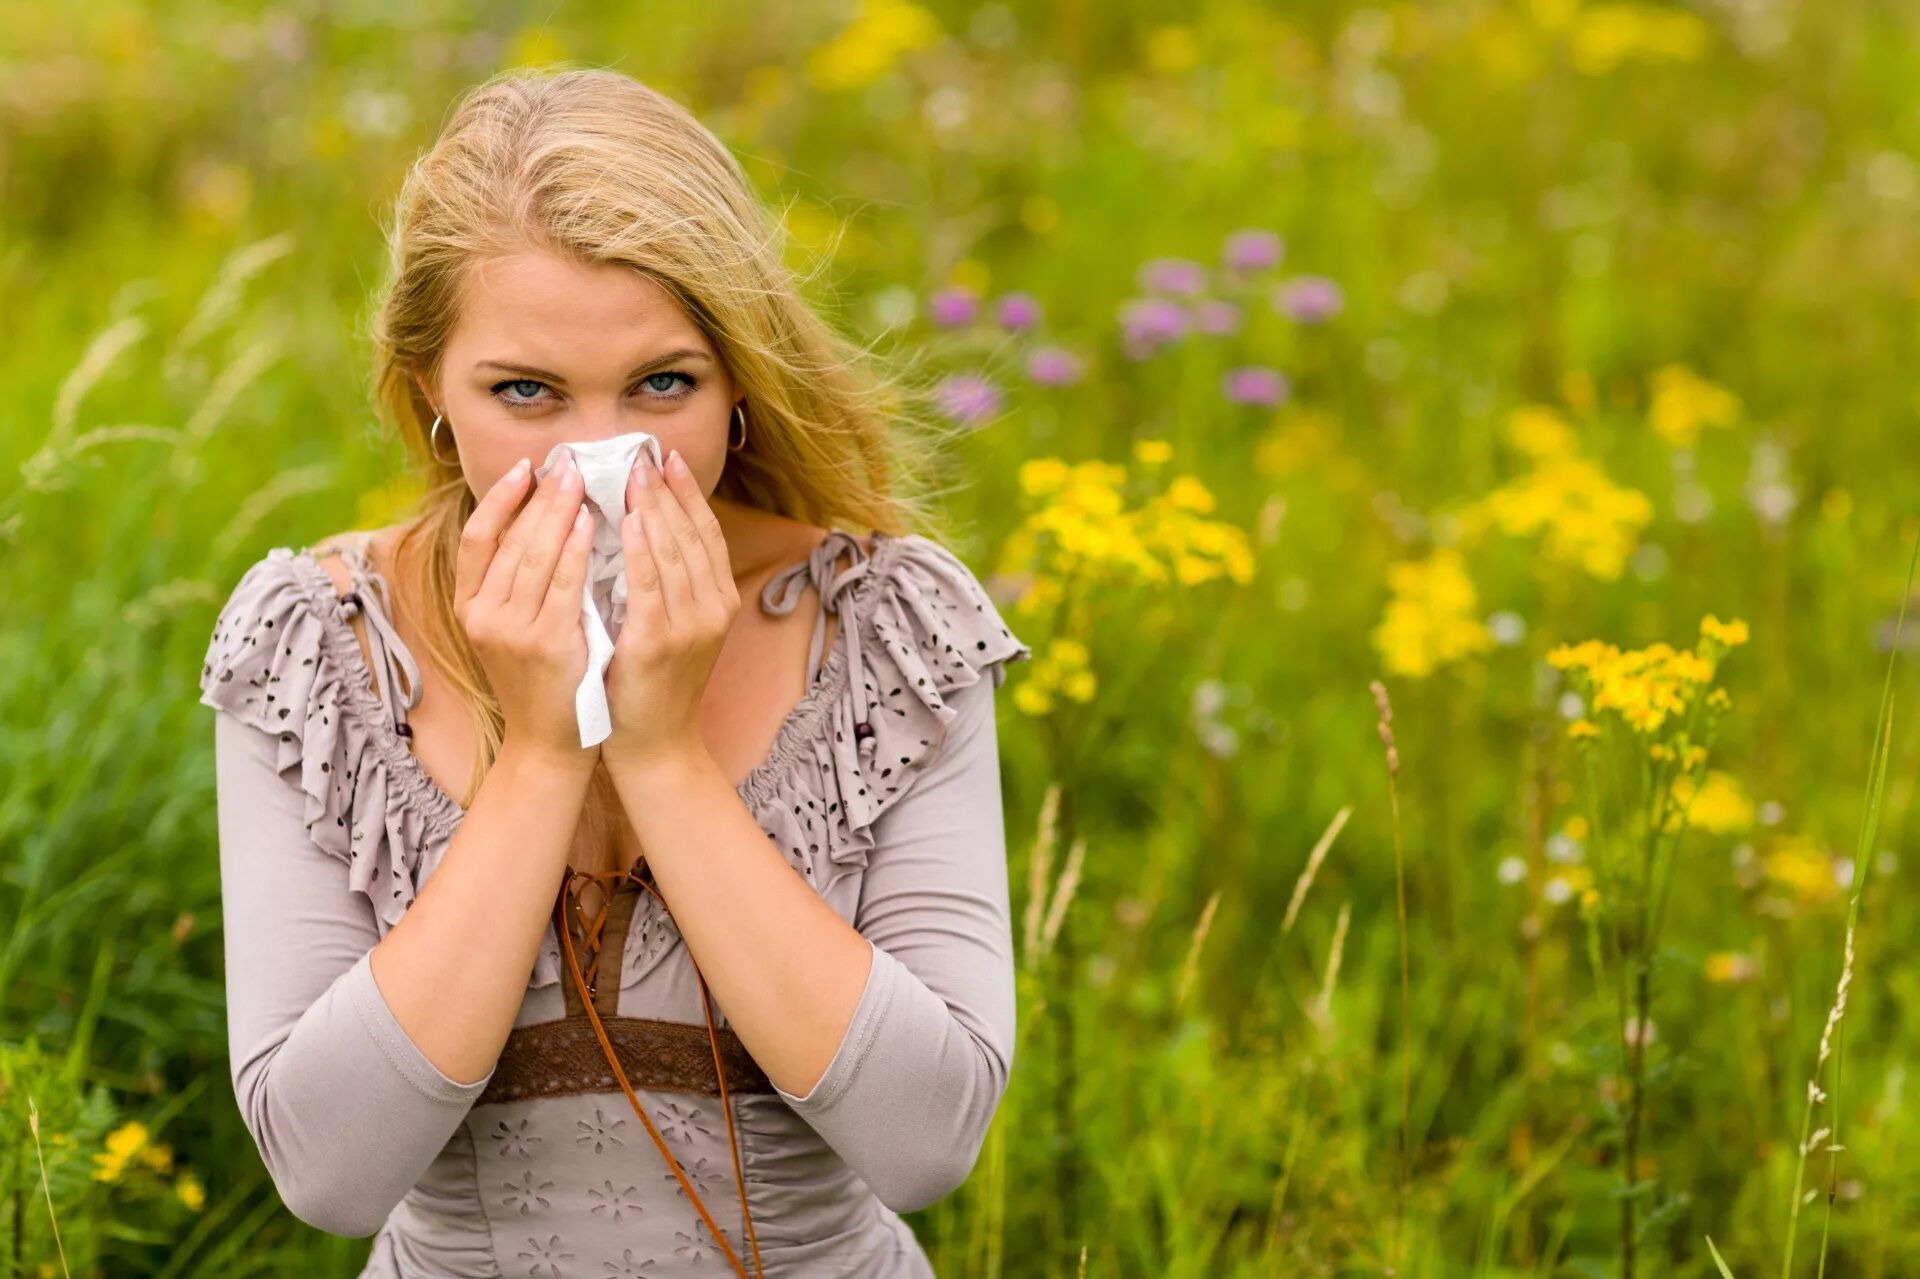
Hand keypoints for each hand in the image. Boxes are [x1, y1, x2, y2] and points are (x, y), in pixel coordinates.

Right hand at [454, 451, 598, 770]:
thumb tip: (546, 519)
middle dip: (539, 496)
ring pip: (533, 555)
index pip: (476, 538)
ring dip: (558, 512)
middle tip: (567, 462)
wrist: (549, 744)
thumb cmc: (542, 680)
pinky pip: (562, 585)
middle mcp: (482, 615)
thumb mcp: (516, 628)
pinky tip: (592, 524)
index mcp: (470, 607)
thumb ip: (521, 581)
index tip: (524, 467)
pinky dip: (575, 550)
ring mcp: (510, 630)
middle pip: (509, 538)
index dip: (498, 498)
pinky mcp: (544, 645)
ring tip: (580, 480)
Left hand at [601, 447, 739, 773]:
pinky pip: (649, 585)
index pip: (706, 533)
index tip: (668, 458)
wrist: (654, 743)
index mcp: (718, 601)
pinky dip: (640, 549)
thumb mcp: (675, 627)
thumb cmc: (654, 683)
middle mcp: (713, 608)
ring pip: (672, 552)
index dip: (689, 493)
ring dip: (651, 508)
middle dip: (665, 490)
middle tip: (641, 453)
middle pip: (691, 534)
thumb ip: (670, 584)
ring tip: (631, 473)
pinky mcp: (659, 642)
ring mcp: (690, 626)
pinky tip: (626, 521)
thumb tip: (647, 529)